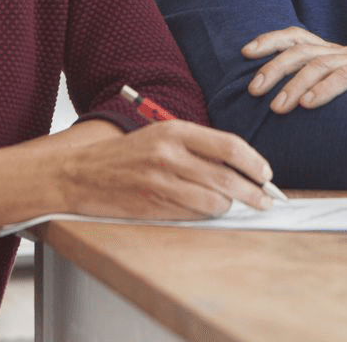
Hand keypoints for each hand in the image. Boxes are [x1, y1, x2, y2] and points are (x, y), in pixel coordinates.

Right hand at [57, 119, 275, 218]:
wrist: (80, 174)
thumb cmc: (124, 155)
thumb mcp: (160, 135)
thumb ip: (196, 146)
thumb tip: (238, 164)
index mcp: (174, 130)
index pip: (229, 146)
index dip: (254, 162)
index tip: (266, 174)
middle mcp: (169, 154)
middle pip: (227, 178)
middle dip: (254, 192)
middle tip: (267, 200)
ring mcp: (161, 182)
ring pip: (214, 201)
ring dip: (229, 206)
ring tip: (231, 204)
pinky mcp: (153, 206)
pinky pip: (194, 215)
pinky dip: (207, 215)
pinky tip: (207, 210)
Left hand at [241, 27, 346, 112]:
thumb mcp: (339, 88)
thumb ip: (315, 87)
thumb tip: (276, 102)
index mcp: (330, 51)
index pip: (295, 36)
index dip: (269, 40)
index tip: (245, 52)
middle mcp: (341, 50)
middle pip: (300, 49)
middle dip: (273, 67)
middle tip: (254, 90)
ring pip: (319, 63)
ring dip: (294, 85)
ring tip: (277, 106)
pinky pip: (346, 76)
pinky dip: (324, 89)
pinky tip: (309, 104)